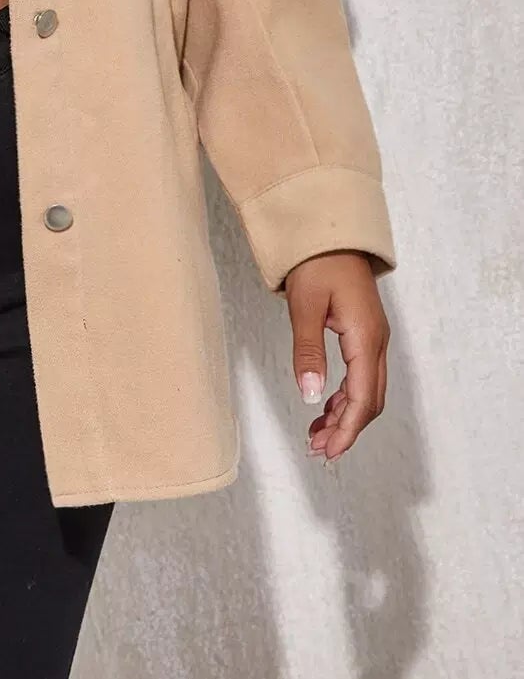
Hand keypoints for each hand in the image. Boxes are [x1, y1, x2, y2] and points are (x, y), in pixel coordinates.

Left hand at [283, 249, 389, 464]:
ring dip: (344, 414)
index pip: (362, 397)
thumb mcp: (305, 306)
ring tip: (317, 435)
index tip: (329, 452)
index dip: (347, 429)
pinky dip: (344, 395)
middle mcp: (376, 341)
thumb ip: (307, 352)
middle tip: (318, 449)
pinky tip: (325, 405)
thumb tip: (310, 397)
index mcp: (365, 337)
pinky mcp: (364, 332)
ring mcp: (373, 337)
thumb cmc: (317, 262)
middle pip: (369, 399)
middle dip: (346, 428)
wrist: (329, 230)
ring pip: (366, 389)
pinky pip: (361, 374)